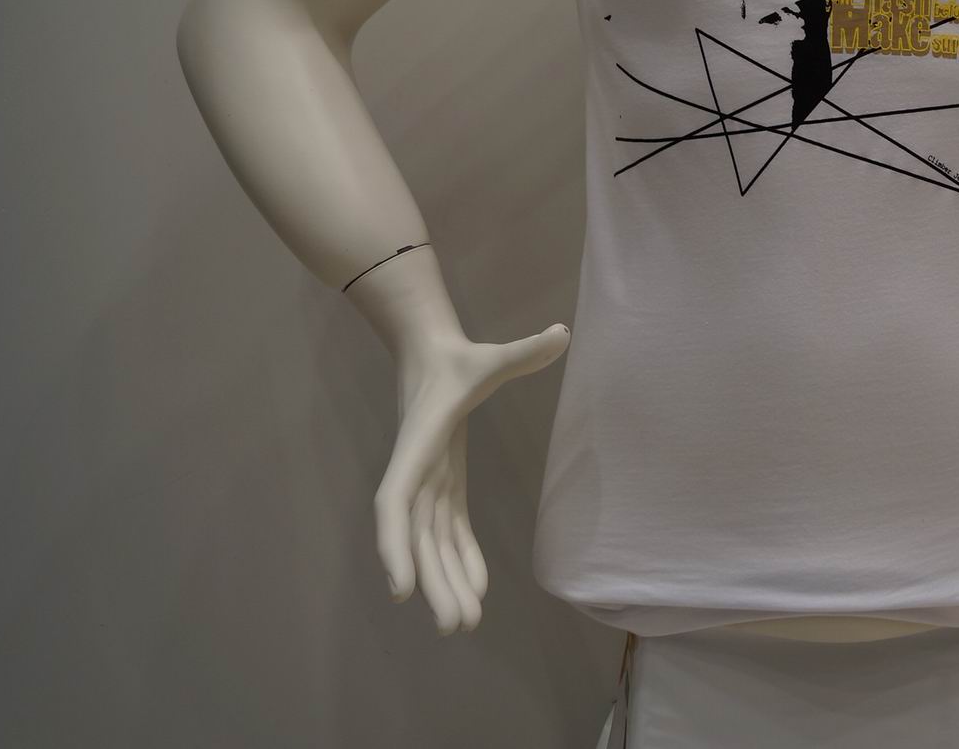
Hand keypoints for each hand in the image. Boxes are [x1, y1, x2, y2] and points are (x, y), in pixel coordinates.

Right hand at [375, 322, 571, 633]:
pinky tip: (476, 588)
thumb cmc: (457, 358)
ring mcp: (427, 482)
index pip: (397, 502)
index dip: (395, 546)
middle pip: (415, 537)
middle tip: (455, 626)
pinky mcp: (442, 484)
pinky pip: (448, 531)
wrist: (429, 352)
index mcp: (419, 445)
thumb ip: (524, 351)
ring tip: (464, 623)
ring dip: (444, 581)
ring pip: (430, 542)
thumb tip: (562, 333)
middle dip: (433, 582)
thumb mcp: (491, 356)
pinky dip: (460, 558)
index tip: (401, 589)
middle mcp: (415, 471)